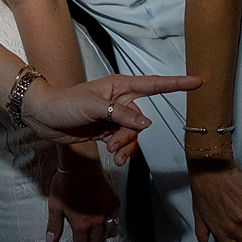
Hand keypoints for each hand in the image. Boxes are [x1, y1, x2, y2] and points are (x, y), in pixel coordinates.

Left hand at [23, 73, 199, 160]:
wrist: (43, 117)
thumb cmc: (65, 104)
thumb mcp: (93, 107)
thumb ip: (120, 115)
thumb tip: (146, 125)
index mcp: (120, 86)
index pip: (154, 85)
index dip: (176, 84)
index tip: (198, 81)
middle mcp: (120, 100)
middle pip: (141, 120)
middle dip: (131, 135)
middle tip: (113, 143)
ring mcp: (114, 117)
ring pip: (134, 135)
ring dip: (126, 146)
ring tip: (112, 152)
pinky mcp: (108, 132)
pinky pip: (125, 143)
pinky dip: (123, 152)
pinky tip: (116, 159)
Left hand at [47, 147, 119, 241]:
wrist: (80, 165)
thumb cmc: (65, 184)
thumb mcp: (55, 206)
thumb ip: (54, 226)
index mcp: (82, 224)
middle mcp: (97, 220)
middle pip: (97, 241)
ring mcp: (107, 210)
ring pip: (109, 230)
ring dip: (103, 237)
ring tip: (98, 238)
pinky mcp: (112, 199)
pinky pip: (115, 214)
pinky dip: (111, 219)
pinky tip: (107, 218)